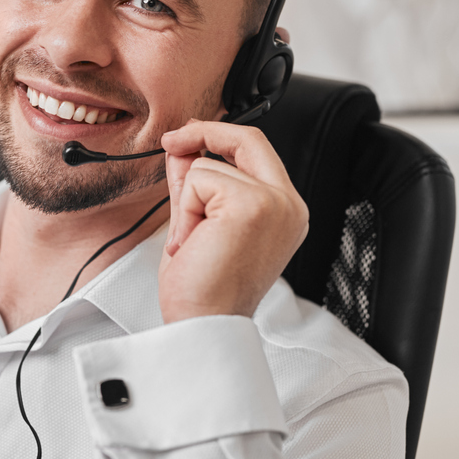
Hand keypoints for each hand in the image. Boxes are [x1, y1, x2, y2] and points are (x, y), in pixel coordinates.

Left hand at [158, 120, 308, 323]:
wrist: (203, 326)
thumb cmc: (203, 291)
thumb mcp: (199, 223)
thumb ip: (196, 184)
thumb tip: (184, 148)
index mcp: (284, 212)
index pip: (258, 152)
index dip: (219, 137)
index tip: (186, 137)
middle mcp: (288, 206)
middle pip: (248, 138)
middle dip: (203, 132)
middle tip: (170, 140)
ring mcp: (274, 203)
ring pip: (209, 165)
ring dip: (188, 202)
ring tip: (195, 242)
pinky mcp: (252, 204)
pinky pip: (199, 178)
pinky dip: (185, 209)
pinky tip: (194, 241)